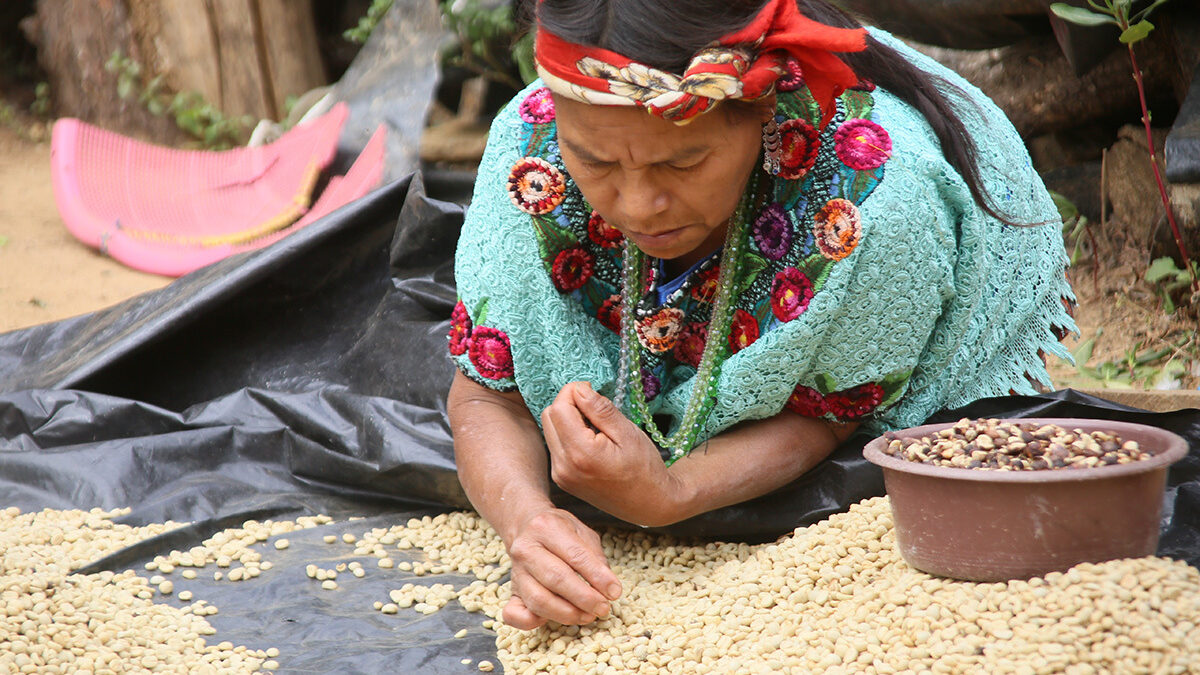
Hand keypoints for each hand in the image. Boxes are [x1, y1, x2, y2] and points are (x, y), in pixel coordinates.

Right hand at [502, 507, 621, 629]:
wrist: (525, 526)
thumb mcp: (581, 531)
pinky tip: (550, 621)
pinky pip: (514, 613)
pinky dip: (531, 623)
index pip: (575, 556)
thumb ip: (594, 557)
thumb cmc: (558, 530)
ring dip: (567, 613)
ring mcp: (516, 571)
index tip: (614, 592)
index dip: (598, 577)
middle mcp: (526, 548)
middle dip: (584, 598)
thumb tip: (608, 588)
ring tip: (587, 615)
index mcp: (545, 527)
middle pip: (556, 578)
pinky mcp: (511, 591)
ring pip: (539, 599)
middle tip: (603, 608)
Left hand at [541, 381, 686, 526]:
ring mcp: (560, 475)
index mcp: (580, 454)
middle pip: (549, 416)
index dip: (574, 392)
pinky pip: (556, 444)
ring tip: (597, 428)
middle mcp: (563, 466)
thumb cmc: (645, 469)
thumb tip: (579, 388)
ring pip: (550, 429)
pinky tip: (592, 442)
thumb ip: (600, 410)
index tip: (593, 392)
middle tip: (597, 410)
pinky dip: (569, 435)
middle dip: (569, 404)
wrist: (648, 504)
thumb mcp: (627, 433)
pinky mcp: (561, 478)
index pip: (559, 408)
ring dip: (568, 420)